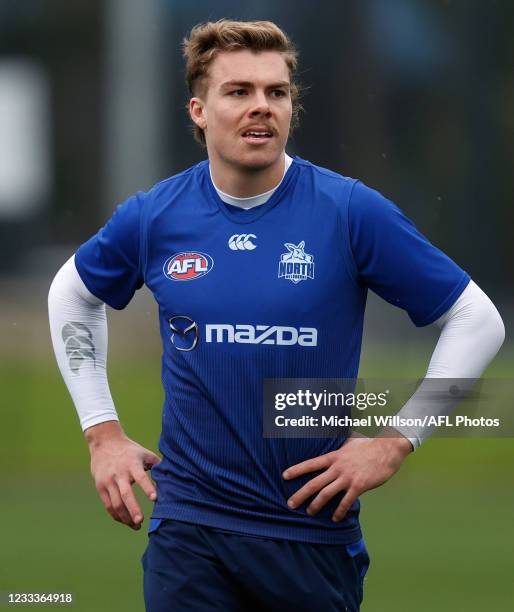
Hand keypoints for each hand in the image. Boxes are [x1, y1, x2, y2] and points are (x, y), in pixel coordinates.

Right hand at [86, 422, 160, 529]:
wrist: (104, 443)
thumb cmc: (130, 451)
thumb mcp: (144, 453)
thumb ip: (158, 465)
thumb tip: (173, 477)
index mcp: (132, 464)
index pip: (141, 477)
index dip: (148, 488)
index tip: (155, 498)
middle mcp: (119, 473)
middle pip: (125, 494)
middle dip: (133, 509)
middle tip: (141, 521)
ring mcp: (108, 481)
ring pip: (116, 504)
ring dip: (126, 517)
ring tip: (137, 526)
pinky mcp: (100, 487)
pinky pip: (108, 505)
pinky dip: (117, 515)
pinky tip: (125, 521)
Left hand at [282, 429, 411, 521]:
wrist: (387, 448)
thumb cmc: (369, 444)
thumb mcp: (349, 442)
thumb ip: (339, 446)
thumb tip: (333, 443)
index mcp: (334, 456)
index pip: (310, 464)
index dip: (296, 470)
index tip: (284, 476)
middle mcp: (338, 467)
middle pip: (314, 482)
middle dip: (300, 494)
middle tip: (290, 504)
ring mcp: (348, 477)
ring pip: (327, 493)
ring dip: (316, 504)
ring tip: (309, 512)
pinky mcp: (359, 486)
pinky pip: (346, 501)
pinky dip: (339, 511)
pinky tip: (335, 518)